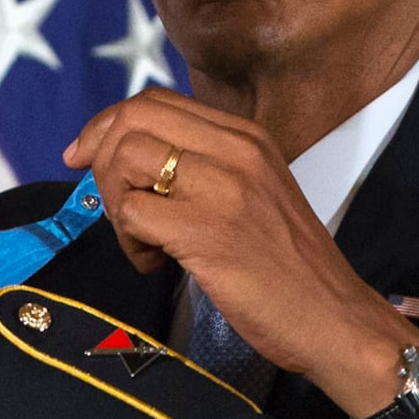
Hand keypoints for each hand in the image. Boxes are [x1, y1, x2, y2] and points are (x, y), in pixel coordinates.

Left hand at [60, 91, 418, 418]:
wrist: (333, 316)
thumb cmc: (288, 266)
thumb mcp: (255, 193)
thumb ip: (206, 168)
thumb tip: (133, 160)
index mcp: (246, 136)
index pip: (154, 102)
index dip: (107, 126)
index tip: (85, 157)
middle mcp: (236, 150)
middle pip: (132, 119)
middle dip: (101, 161)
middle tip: (115, 207)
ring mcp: (223, 188)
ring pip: (125, 160)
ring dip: (115, 204)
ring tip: (143, 241)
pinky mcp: (208, 232)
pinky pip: (132, 213)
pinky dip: (130, 242)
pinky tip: (156, 262)